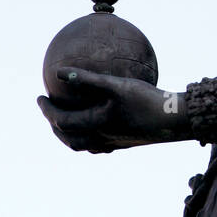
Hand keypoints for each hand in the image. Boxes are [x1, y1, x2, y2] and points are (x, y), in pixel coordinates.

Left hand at [37, 68, 189, 152]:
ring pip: (85, 145)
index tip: (40, 96)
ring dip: (72, 135)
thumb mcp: (116, 85)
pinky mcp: (128, 142)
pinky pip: (102, 143)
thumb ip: (87, 79)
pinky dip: (91, 135)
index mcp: (96, 126)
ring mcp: (115, 144)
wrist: (176, 120)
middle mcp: (103, 139)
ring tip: (68, 120)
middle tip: (49, 110)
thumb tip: (59, 72)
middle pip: (70, 140)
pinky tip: (99, 122)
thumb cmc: (147, 100)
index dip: (47, 110)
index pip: (62, 122)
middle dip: (55, 127)